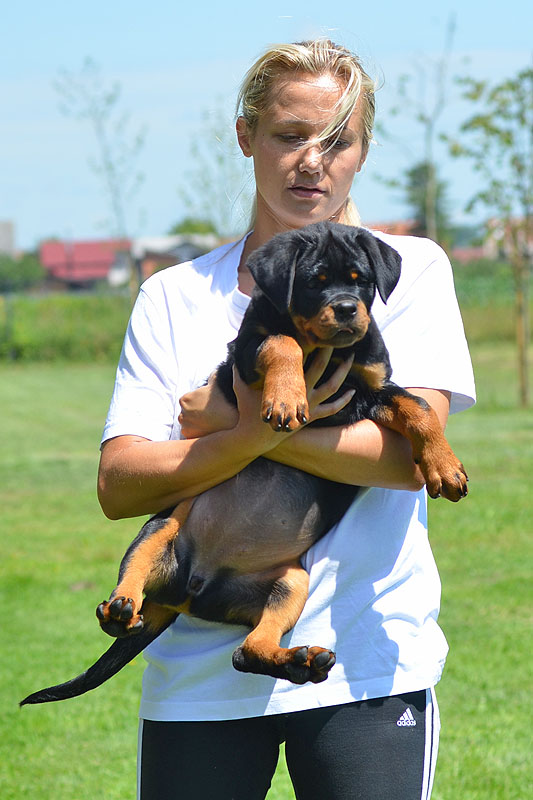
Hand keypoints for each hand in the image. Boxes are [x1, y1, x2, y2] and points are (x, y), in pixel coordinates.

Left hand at [178, 374, 237, 438]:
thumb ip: (212, 377)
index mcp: (184, 400)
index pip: (187, 403)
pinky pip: (193, 437)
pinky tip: (211, 432)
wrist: (234, 419)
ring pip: (190, 426)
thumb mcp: (218, 382)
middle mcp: (181, 414)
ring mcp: (186, 428)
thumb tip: (215, 369)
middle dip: (197, 416)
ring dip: (198, 426)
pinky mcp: (191, 438)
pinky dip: (200, 435)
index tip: (209, 407)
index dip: (199, 405)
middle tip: (212, 417)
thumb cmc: (226, 399)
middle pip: (187, 415)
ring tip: (212, 425)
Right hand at [232, 347, 354, 448]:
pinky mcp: (310, 417)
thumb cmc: (248, 411)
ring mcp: (308, 406)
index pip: (302, 361)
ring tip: (351, 359)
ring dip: (342, 373)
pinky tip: (352, 392)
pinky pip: (332, 408)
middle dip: (329, 353)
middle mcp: (301, 393)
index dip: (310, 347)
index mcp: (287, 385)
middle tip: (336, 339)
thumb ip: (238, 371)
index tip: (315, 334)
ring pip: (332, 387)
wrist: (255, 437)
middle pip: (321, 369)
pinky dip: (343, 400)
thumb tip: (234, 355)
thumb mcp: (240, 388)